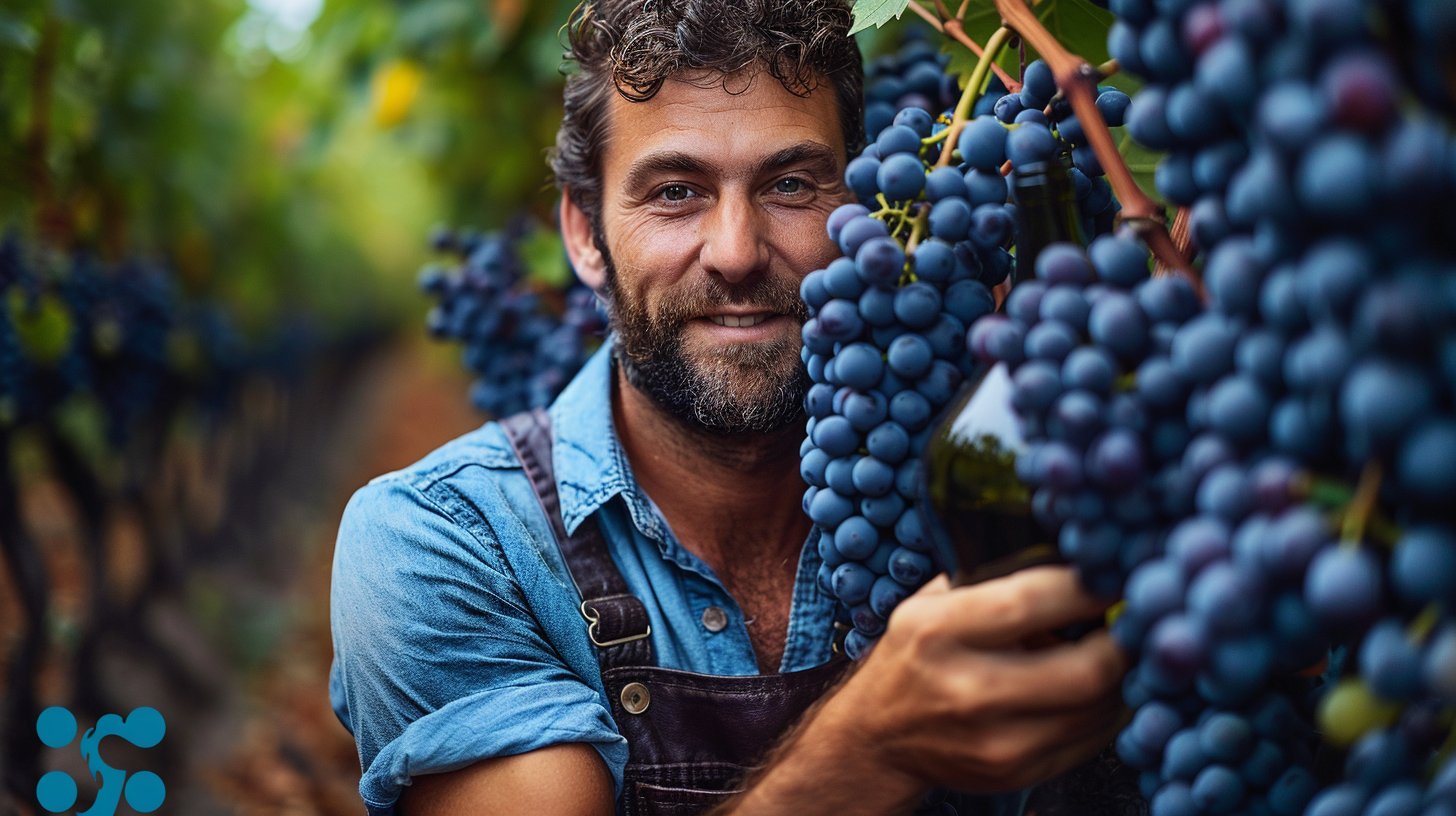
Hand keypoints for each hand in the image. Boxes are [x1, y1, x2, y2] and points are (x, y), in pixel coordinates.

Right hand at [819, 566, 1128, 793]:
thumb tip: (1073, 555)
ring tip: (1118, 649)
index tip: (1116, 571)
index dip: (1088, 586)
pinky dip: (1107, 709)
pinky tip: (1098, 686)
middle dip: (1124, 641)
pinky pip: (1093, 740)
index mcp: (939, 631)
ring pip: (1100, 709)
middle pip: (1086, 671)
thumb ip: (991, 581)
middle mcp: (967, 691)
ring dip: (1123, 676)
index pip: (1030, 602)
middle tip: (1136, 619)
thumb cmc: (914, 655)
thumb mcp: (930, 602)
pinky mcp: (1018, 774)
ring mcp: (996, 742)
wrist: (878, 737)